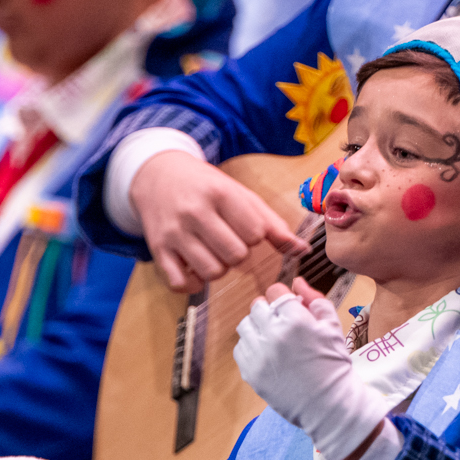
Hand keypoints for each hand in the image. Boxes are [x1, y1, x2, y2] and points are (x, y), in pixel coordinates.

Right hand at [130, 149, 307, 293]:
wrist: (157, 175)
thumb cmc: (206, 188)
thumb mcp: (239, 194)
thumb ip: (272, 223)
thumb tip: (303, 250)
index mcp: (220, 194)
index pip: (254, 232)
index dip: (255, 237)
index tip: (244, 229)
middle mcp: (195, 212)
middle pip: (236, 256)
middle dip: (238, 255)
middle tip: (228, 242)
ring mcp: (174, 232)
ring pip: (212, 272)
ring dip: (218, 269)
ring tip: (213, 254)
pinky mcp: (158, 249)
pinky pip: (180, 284)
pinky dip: (193, 284)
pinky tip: (195, 268)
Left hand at [234, 280, 387, 459]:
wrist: (328, 404)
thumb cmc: (334, 363)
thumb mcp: (332, 327)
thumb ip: (315, 300)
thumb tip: (296, 282)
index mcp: (295, 319)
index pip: (275, 291)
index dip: (284, 298)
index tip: (290, 308)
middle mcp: (272, 334)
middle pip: (257, 305)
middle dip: (269, 311)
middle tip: (283, 325)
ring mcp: (258, 354)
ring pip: (245, 325)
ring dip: (257, 327)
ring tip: (273, 339)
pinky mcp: (250, 372)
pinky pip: (240, 348)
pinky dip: (251, 348)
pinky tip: (268, 355)